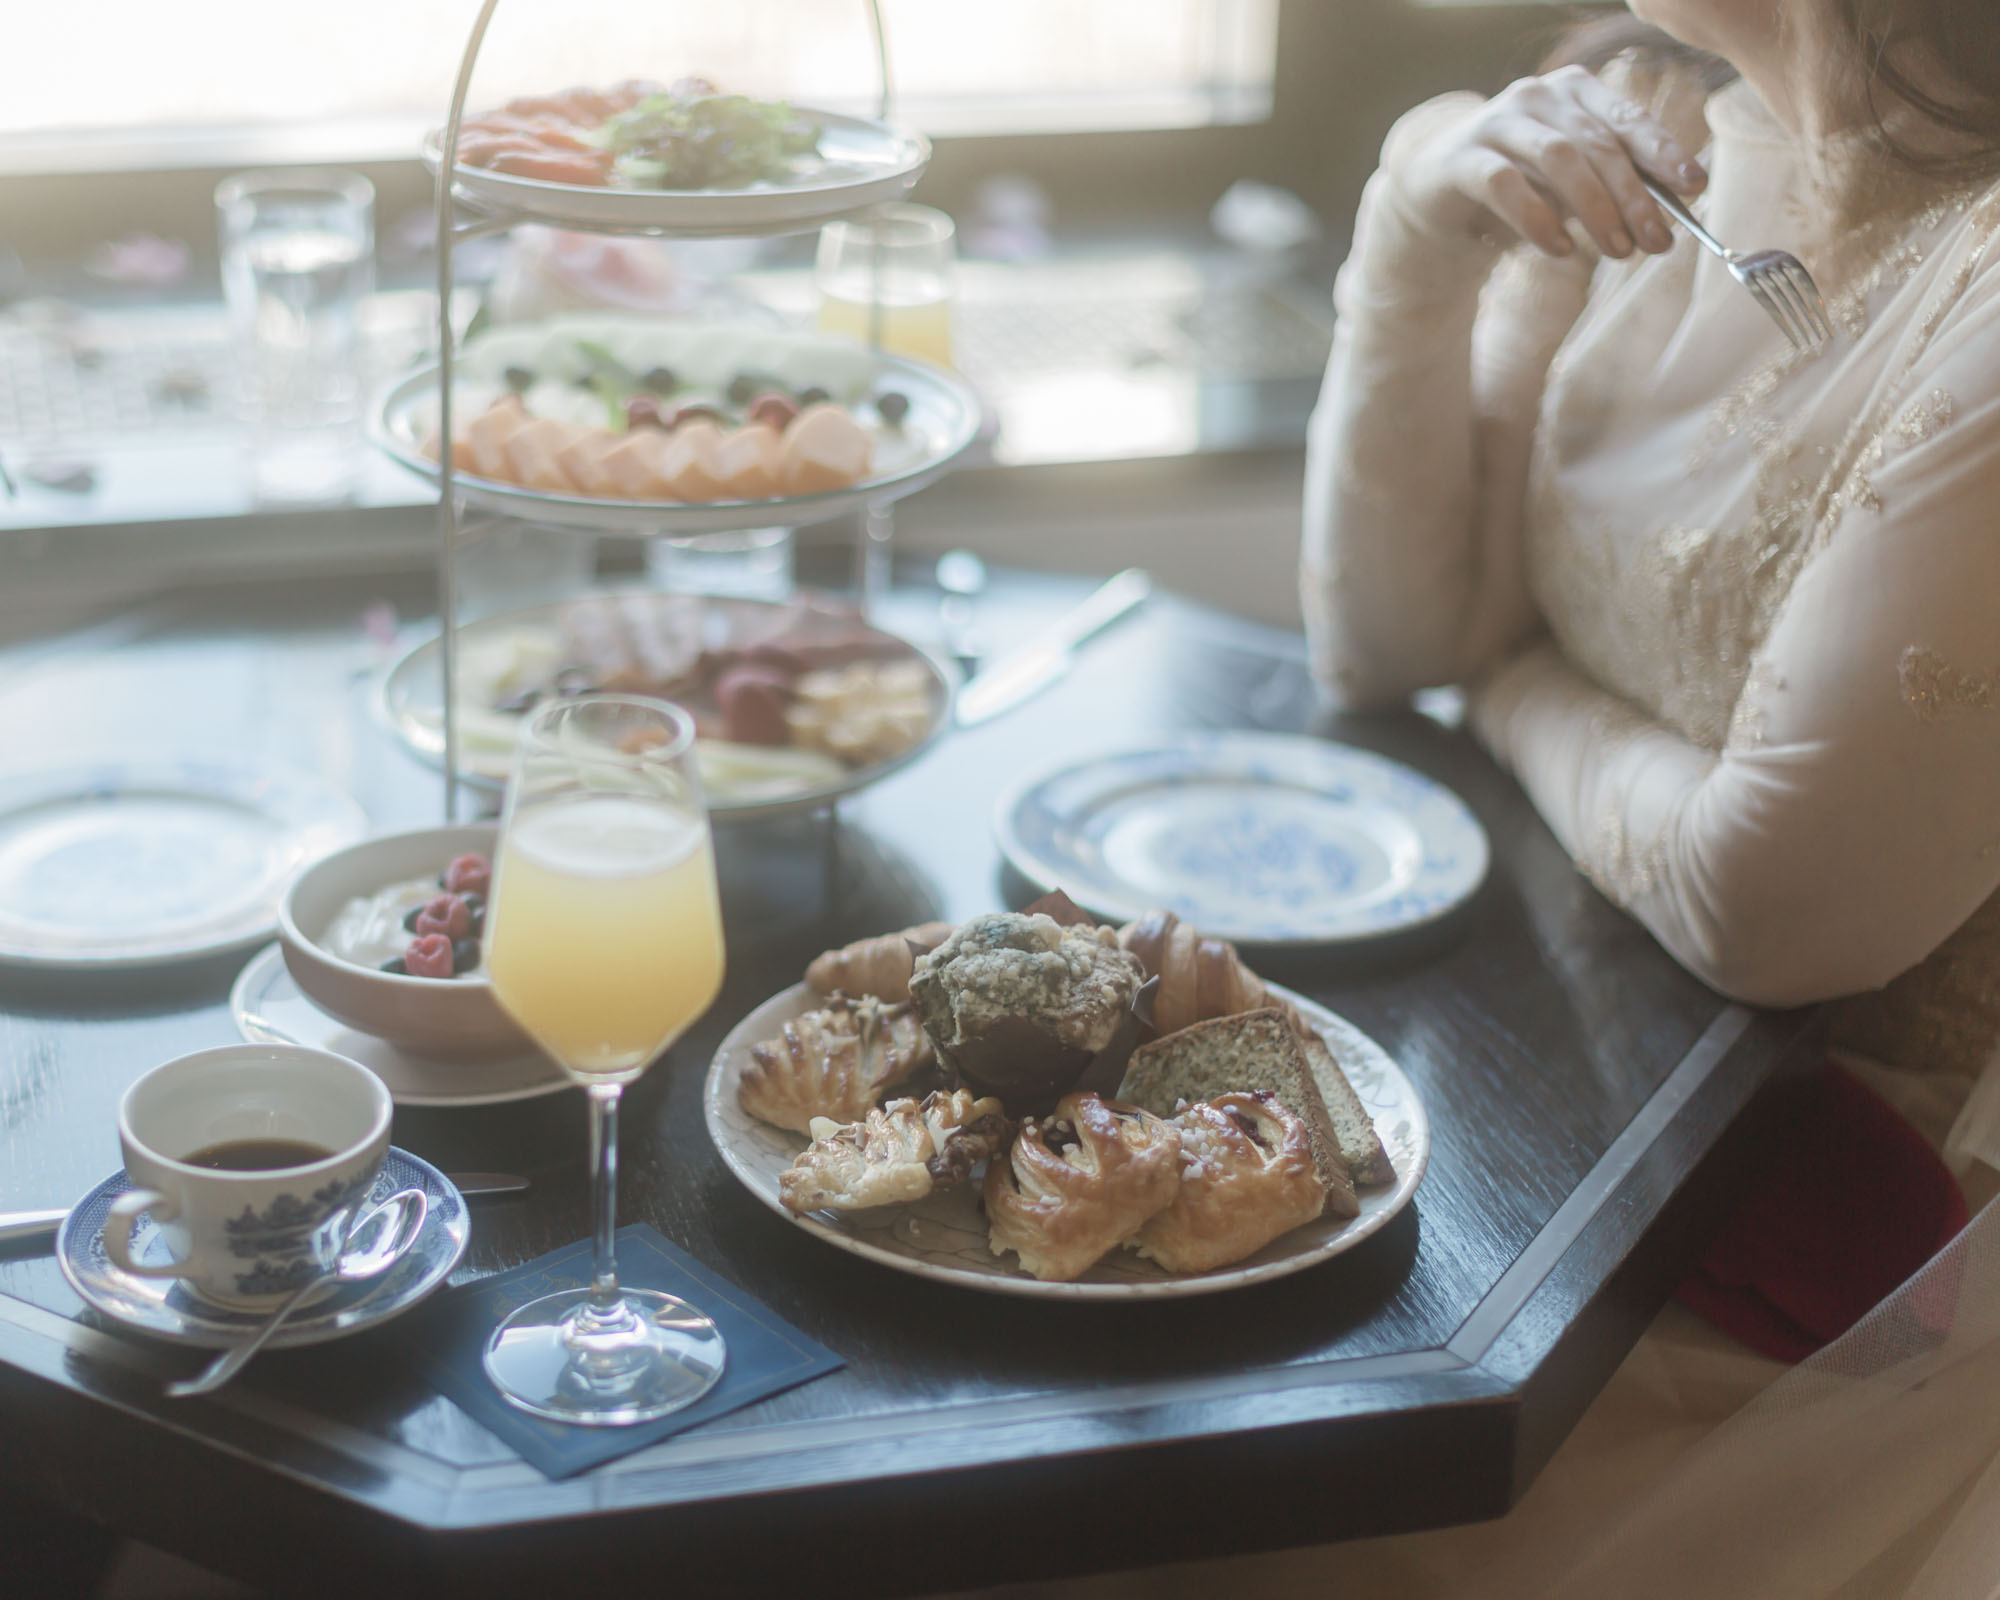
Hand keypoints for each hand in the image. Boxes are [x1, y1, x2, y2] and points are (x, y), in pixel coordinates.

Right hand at [1401, 67, 1706, 259]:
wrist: (1435, 197)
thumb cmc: (1517, 188)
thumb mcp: (1571, 187)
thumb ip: (1610, 189)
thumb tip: (1664, 218)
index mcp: (1575, 91)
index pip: (1629, 119)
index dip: (1665, 152)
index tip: (1695, 187)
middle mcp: (1538, 95)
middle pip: (1598, 144)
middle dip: (1634, 197)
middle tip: (1656, 243)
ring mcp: (1496, 121)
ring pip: (1559, 158)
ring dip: (1595, 210)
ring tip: (1616, 252)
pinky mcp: (1460, 157)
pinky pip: (1506, 185)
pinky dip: (1538, 219)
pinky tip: (1559, 249)